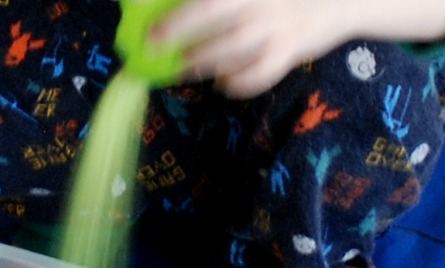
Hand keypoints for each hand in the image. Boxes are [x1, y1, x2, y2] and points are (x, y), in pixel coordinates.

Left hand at [148, 0, 444, 97]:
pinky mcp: (291, 50)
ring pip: (230, 48)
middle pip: (211, 13)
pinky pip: (257, 74)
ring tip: (186, 66)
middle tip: (154, 43)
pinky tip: (222, 83)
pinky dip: (235, 83)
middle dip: (177, 29)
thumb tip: (180, 9)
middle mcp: (261, 1)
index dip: (178, 12)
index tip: (153, 24)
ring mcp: (277, 25)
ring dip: (201, 60)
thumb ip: (221, 1)